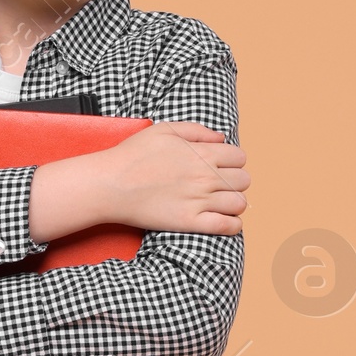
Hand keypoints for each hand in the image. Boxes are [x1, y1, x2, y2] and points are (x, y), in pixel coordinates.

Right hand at [29, 123, 247, 241]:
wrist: (111, 184)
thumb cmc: (133, 155)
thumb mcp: (165, 129)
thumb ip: (197, 131)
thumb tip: (221, 137)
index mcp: (202, 152)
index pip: (239, 157)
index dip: (233, 161)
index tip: (221, 166)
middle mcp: (205, 176)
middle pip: (244, 180)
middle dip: (235, 181)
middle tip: (219, 185)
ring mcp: (199, 200)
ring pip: (239, 203)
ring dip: (234, 202)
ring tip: (220, 203)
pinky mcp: (189, 222)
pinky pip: (227, 226)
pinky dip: (232, 224)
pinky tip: (224, 220)